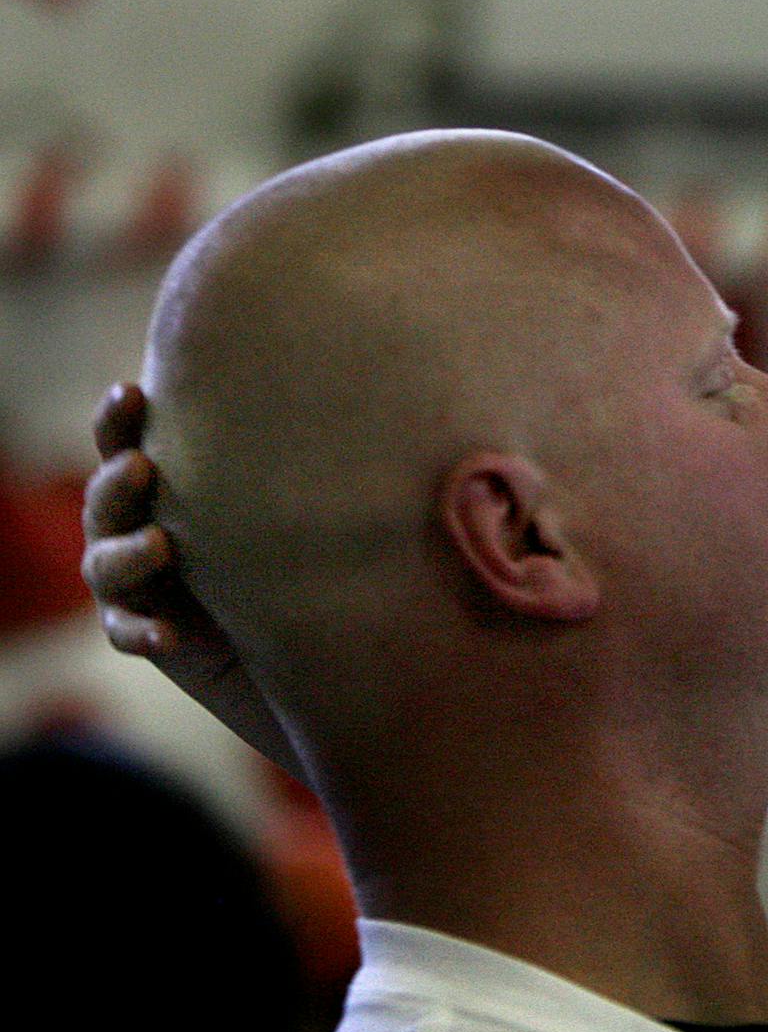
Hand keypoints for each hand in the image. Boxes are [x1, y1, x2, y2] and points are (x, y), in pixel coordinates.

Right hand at [79, 383, 298, 776]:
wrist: (310, 639)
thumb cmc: (312, 554)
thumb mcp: (319, 507)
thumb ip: (328, 468)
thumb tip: (401, 418)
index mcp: (171, 483)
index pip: (127, 441)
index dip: (119, 418)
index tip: (133, 392)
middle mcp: (141, 524)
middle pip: (106, 498)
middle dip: (117, 481)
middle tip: (142, 466)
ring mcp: (137, 581)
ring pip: (104, 563)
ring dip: (126, 553)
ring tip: (159, 545)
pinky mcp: (145, 630)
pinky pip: (125, 631)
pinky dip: (139, 630)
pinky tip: (167, 633)